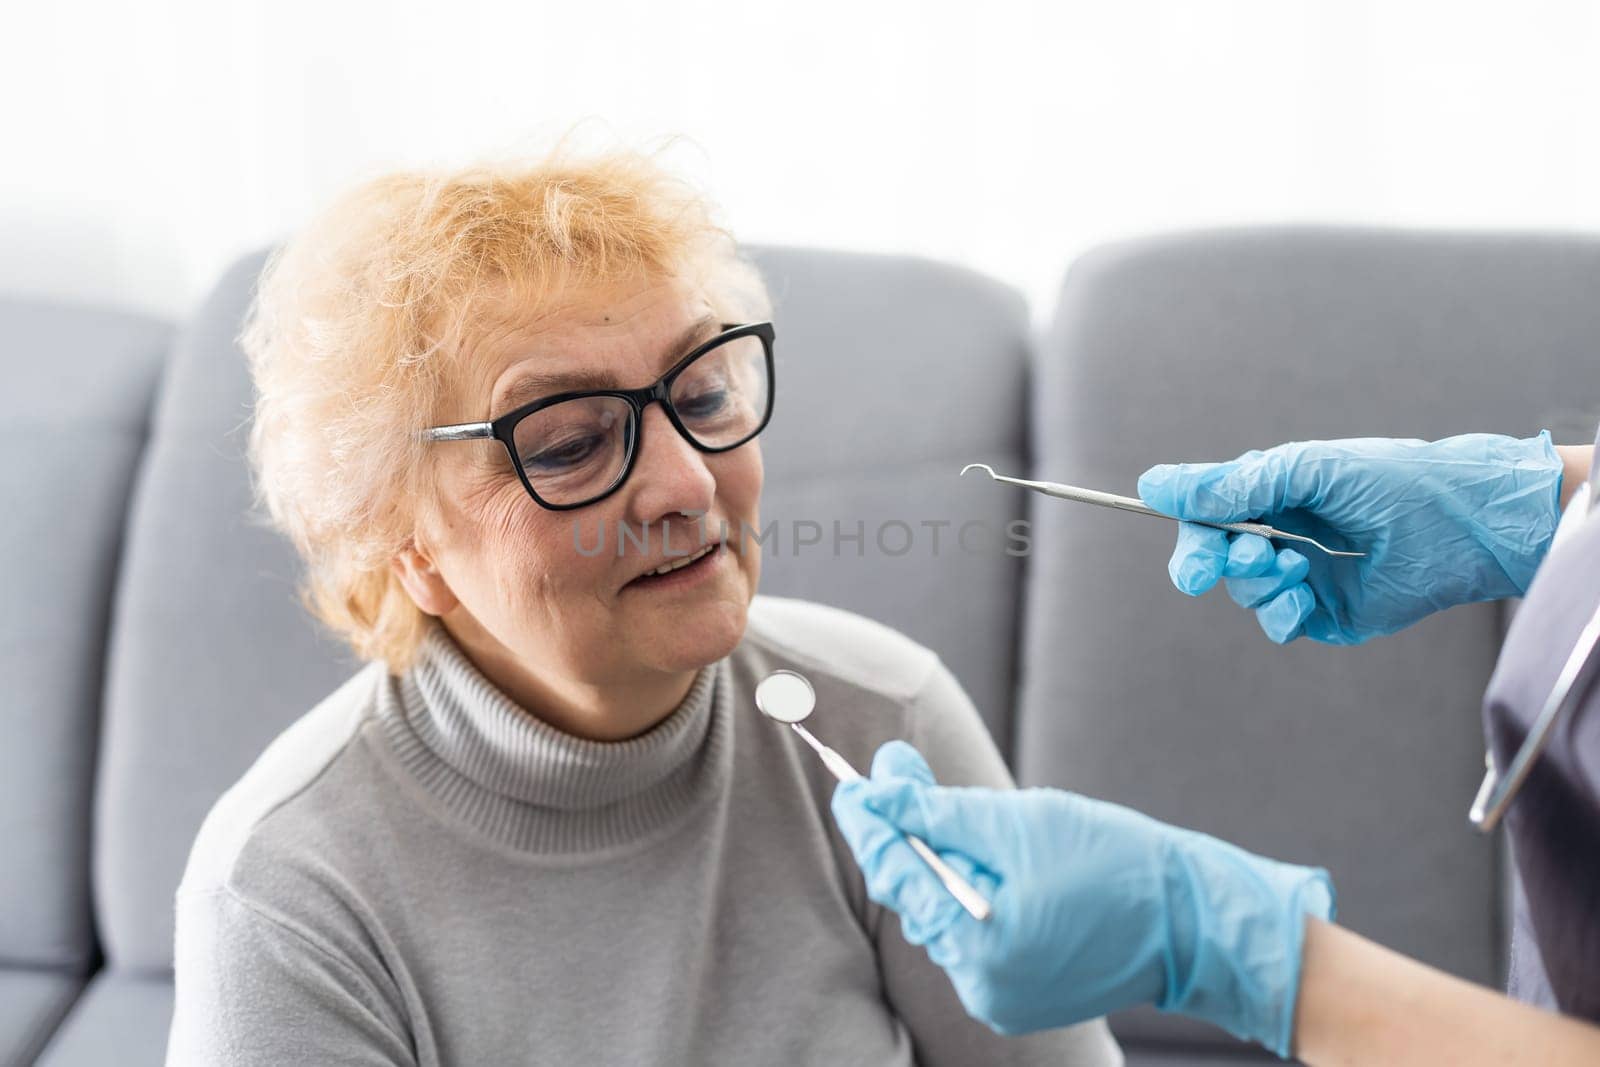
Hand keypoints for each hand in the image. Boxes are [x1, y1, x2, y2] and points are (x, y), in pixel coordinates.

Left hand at [830, 741, 1333, 1056]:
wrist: (1189, 916)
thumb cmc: (1111, 860)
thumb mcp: (1014, 822)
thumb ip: (936, 811)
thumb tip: (879, 789)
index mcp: (977, 944)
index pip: (895, 872)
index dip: (867, 821)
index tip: (848, 784)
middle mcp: (978, 985)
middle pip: (916, 893)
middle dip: (909, 832)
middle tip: (902, 771)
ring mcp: (997, 998)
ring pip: (943, 913)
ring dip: (946, 863)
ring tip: (981, 823)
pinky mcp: (1016, 997)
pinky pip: (973, 935)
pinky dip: (975, 895)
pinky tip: (1005, 867)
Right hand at [1136, 433, 1562, 643]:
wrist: (1466, 528)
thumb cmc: (1394, 482)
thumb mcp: (1305, 470)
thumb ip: (1231, 483)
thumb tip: (1153, 485)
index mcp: (1273, 494)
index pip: (1207, 514)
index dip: (1189, 530)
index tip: (1184, 540)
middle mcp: (1282, 535)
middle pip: (1213, 558)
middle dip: (1205, 563)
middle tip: (1204, 570)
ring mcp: (1303, 577)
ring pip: (1242, 592)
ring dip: (1255, 580)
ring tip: (1292, 563)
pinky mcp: (1326, 615)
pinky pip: (1278, 625)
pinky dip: (1279, 613)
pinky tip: (1302, 595)